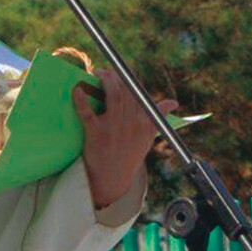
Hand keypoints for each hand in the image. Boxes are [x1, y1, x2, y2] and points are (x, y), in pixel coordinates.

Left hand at [73, 70, 177, 208]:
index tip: (124, 72)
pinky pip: (87, 113)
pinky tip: (78, 88)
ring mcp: (113, 128)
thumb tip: (173, 102)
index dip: (131, 80)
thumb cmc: (130, 154)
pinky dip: (81, 99)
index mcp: (144, 123)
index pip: (139, 94)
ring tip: (99, 74)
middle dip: (116, 77)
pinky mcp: (96, 134)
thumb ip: (158, 117)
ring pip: (112, 97)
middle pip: (125, 92)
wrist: (113, 179)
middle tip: (107, 71)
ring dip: (105, 81)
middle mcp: (131, 123)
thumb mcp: (148, 137)